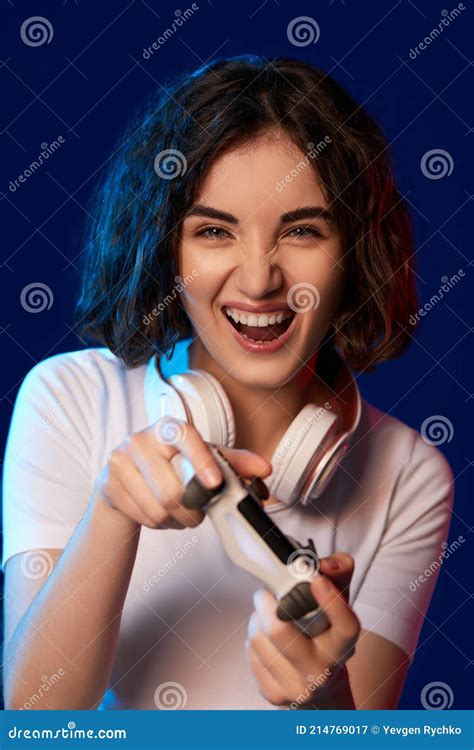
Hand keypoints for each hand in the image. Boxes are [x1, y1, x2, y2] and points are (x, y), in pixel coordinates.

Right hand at [94, 417, 271, 529]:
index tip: (216, 484)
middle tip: (199, 515)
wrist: (124, 477)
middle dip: (192, 512)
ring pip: (158, 509)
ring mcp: (120, 462)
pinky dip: (159, 524)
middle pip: (171, 490)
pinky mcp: (108, 485)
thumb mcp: (201, 460)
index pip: (185, 438)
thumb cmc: (170, 465)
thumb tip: (264, 469)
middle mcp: (140, 439)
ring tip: (179, 514)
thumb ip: (233, 463)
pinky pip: (143, 517)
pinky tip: (160, 514)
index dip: (201, 461)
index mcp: (168, 428)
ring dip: (177, 521)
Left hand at [245, 552, 359, 707]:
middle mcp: (322, 671)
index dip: (332, 602)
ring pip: (258, 638)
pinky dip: (253, 638)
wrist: (321, 687)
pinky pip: (251, 653)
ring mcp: (296, 687)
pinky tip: (265, 638)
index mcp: (343, 647)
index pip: (345, 626)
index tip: (317, 580)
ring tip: (266, 615)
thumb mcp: (339, 602)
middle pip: (280, 631)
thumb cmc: (327, 634)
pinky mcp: (273, 694)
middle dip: (265, 603)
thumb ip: (338, 571)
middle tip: (265, 593)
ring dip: (256, 619)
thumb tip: (322, 565)